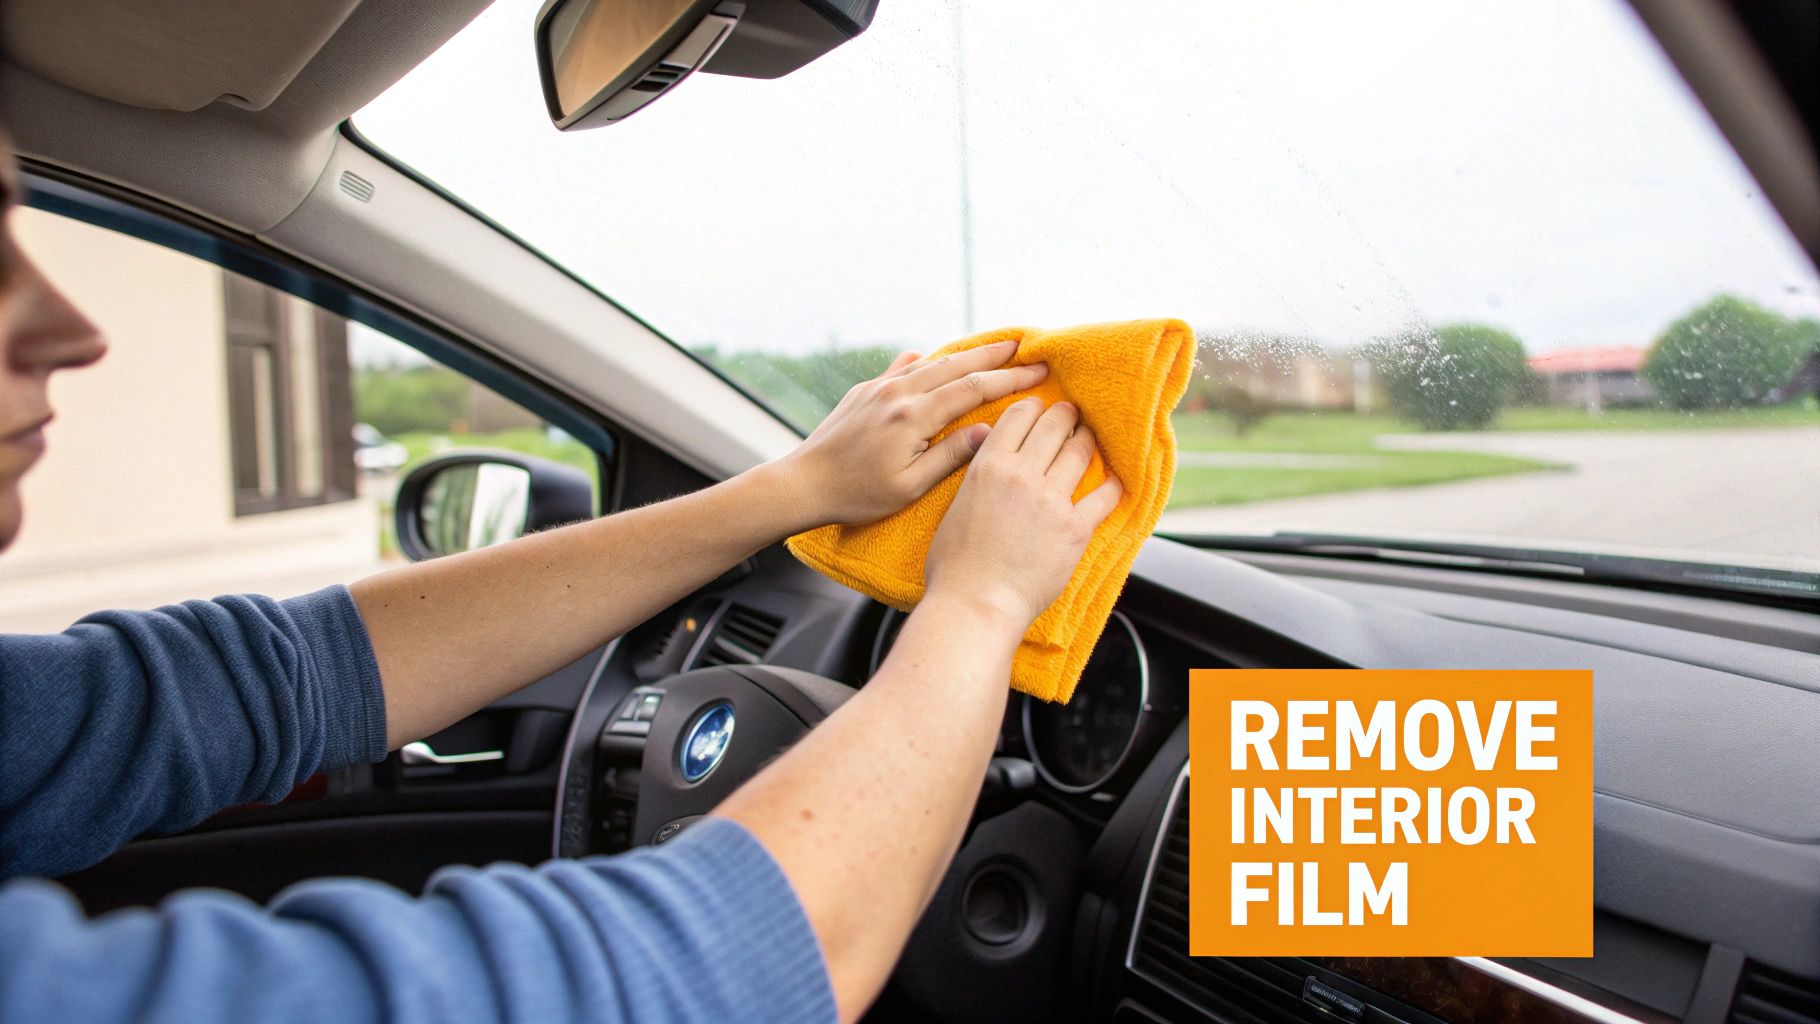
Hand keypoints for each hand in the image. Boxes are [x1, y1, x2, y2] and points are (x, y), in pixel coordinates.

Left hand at [778, 340, 1048, 525]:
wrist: (804, 483)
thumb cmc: (858, 494)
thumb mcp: (909, 486)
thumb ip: (950, 456)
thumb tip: (989, 431)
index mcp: (913, 417)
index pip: (973, 389)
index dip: (1010, 380)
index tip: (1039, 372)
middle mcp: (898, 392)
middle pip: (957, 365)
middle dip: (995, 355)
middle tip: (1027, 346)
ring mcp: (879, 387)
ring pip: (931, 362)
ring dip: (965, 353)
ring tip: (992, 347)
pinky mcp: (865, 390)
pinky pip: (903, 367)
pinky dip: (925, 361)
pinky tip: (931, 358)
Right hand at [923, 397, 1122, 630]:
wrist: (975, 604)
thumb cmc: (955, 566)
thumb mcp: (956, 505)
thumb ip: (978, 478)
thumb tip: (992, 465)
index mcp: (989, 466)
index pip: (1019, 415)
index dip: (1034, 406)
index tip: (1041, 407)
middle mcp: (1023, 475)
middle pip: (1054, 425)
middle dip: (1066, 414)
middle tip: (1072, 413)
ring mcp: (1052, 500)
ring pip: (1080, 451)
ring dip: (1088, 438)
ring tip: (1089, 436)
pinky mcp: (1076, 529)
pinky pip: (1105, 495)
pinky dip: (1114, 482)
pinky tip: (1116, 477)